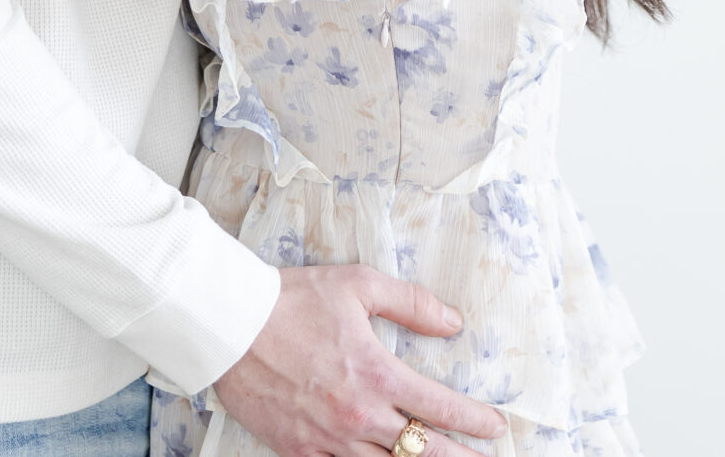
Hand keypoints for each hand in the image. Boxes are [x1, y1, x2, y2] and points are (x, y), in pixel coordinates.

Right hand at [212, 265, 507, 456]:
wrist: (229, 326)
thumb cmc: (293, 300)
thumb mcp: (359, 284)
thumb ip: (411, 303)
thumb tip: (452, 322)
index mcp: (376, 373)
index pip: (439, 406)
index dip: (473, 420)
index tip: (495, 426)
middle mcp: (357, 413)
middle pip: (422, 450)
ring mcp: (327, 438)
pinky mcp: (298, 450)